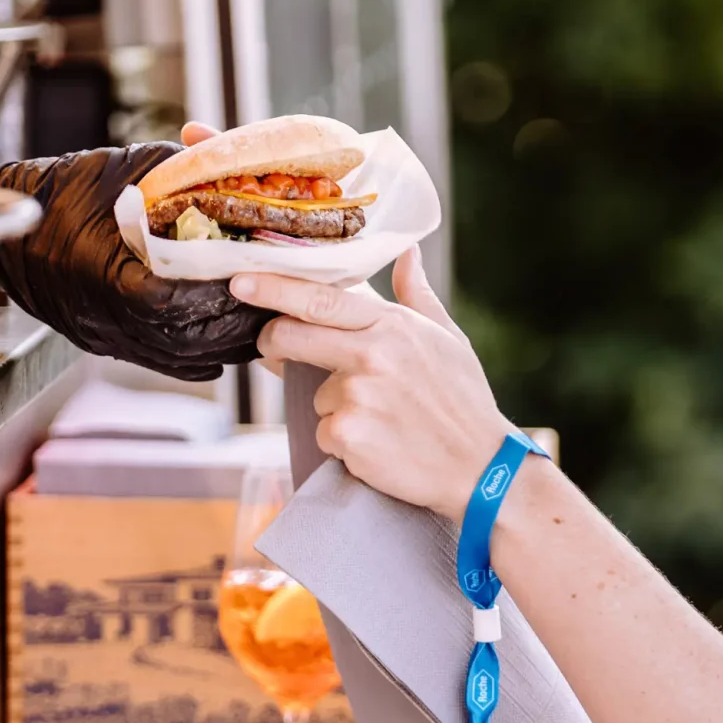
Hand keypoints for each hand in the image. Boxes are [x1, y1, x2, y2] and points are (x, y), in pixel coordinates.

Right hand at [0, 123, 268, 380]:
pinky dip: (203, 355)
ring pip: (187, 356)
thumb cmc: (60, 192)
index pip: (188, 299)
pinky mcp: (110, 344)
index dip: (231, 289)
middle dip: (242, 316)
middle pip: (197, 336)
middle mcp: (113, 319)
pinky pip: (167, 362)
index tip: (264, 269)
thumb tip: (233, 166)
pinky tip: (225, 343)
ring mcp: (112, 337)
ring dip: (228, 339)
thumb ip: (181, 173)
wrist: (8, 228)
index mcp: (114, 276)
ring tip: (261, 314)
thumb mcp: (126, 170)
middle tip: (278, 293)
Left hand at [229, 247, 517, 518]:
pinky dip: (342, 442)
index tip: (241, 281)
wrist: (481, 470)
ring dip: (334, 407)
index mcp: (393, 326)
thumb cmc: (464, 402)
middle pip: (292, 336)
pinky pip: (324, 432)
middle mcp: (372, 355)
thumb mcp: (448, 340)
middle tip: (276, 350)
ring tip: (380, 419)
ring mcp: (357, 397)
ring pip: (314, 393)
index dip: (273, 288)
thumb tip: (408, 252)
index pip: (320, 298)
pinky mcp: (348, 437)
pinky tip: (379, 444)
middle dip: (274, 342)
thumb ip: (417, 296)